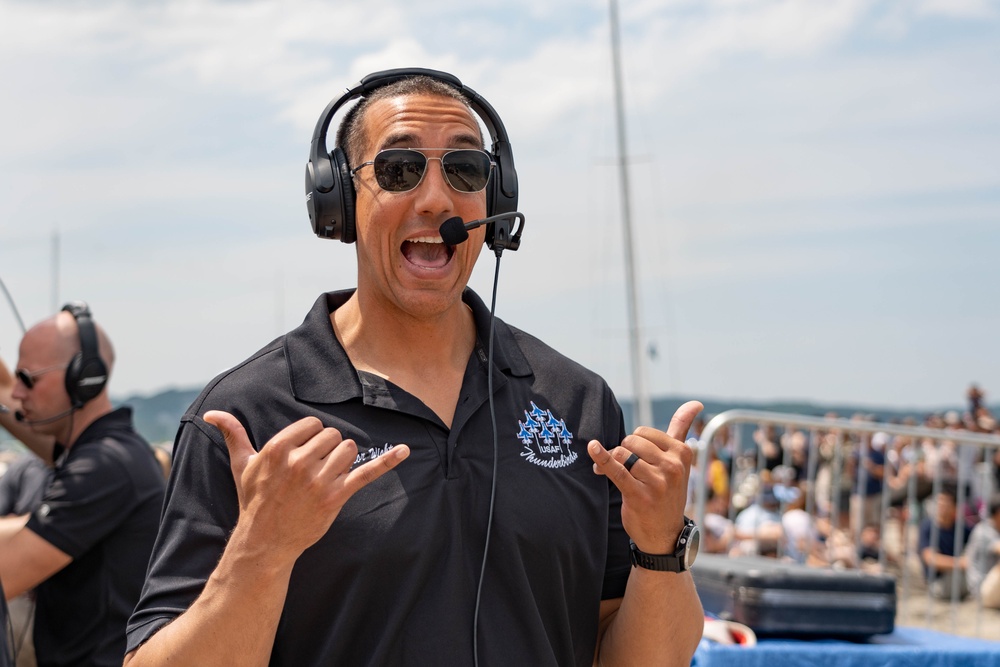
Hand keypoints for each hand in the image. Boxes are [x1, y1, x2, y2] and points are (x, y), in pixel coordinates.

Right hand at [205, 411, 409, 559]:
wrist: (264, 542)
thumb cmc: (254, 501)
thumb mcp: (241, 466)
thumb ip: (233, 435)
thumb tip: (213, 414)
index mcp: (278, 448)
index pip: (313, 425)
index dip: (310, 439)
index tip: (302, 454)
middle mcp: (299, 461)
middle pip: (332, 436)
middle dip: (327, 450)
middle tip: (311, 472)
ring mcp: (319, 480)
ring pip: (348, 450)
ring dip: (342, 461)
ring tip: (325, 478)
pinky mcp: (336, 497)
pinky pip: (367, 473)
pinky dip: (388, 461)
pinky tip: (406, 450)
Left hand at [588, 401, 702, 553]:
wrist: (665, 534)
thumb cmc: (668, 491)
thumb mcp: (679, 461)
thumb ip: (682, 429)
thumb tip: (695, 403)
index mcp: (682, 453)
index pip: (643, 432)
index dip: (632, 442)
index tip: (631, 455)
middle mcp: (673, 466)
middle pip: (631, 441)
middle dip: (621, 451)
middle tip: (621, 467)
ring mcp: (657, 482)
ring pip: (622, 454)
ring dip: (611, 461)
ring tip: (610, 473)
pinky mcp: (640, 495)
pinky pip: (616, 469)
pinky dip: (601, 458)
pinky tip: (593, 449)